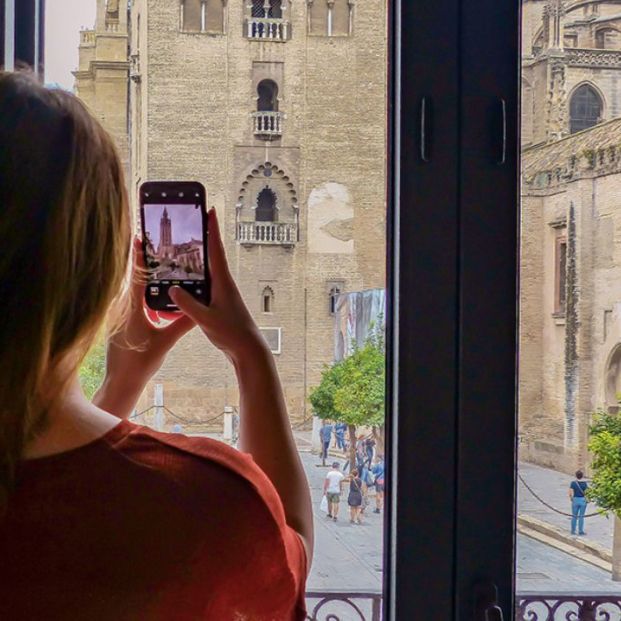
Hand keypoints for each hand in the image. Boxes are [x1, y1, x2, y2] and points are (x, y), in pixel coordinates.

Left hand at [93, 239, 194, 415]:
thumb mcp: (166, 342)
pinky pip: (132, 302)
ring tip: (159, 266)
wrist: (121, 382)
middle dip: (145, 263)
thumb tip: (200, 309)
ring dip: (145, 280)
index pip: (136, 277)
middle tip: (156, 246)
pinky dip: (143, 295)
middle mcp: (121, 309)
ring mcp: (119, 315)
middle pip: (133, 280)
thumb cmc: (141, 363)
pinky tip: (155, 294)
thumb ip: (183, 324)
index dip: (138, 256)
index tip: (140, 238)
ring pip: (132, 291)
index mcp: (131, 311)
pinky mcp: (120, 322)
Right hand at [169, 209, 266, 363]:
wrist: (248, 350)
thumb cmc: (231, 334)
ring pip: (207, 271)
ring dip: (197, 258)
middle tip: (193, 221)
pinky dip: (195, 278)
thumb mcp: (206, 319)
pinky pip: (205, 285)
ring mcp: (223, 293)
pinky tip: (184, 282)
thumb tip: (173, 289)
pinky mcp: (220, 303)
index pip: (216, 250)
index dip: (212, 229)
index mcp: (223, 282)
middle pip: (211, 255)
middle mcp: (224, 284)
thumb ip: (188, 305)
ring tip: (182, 247)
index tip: (210, 210)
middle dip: (203, 238)